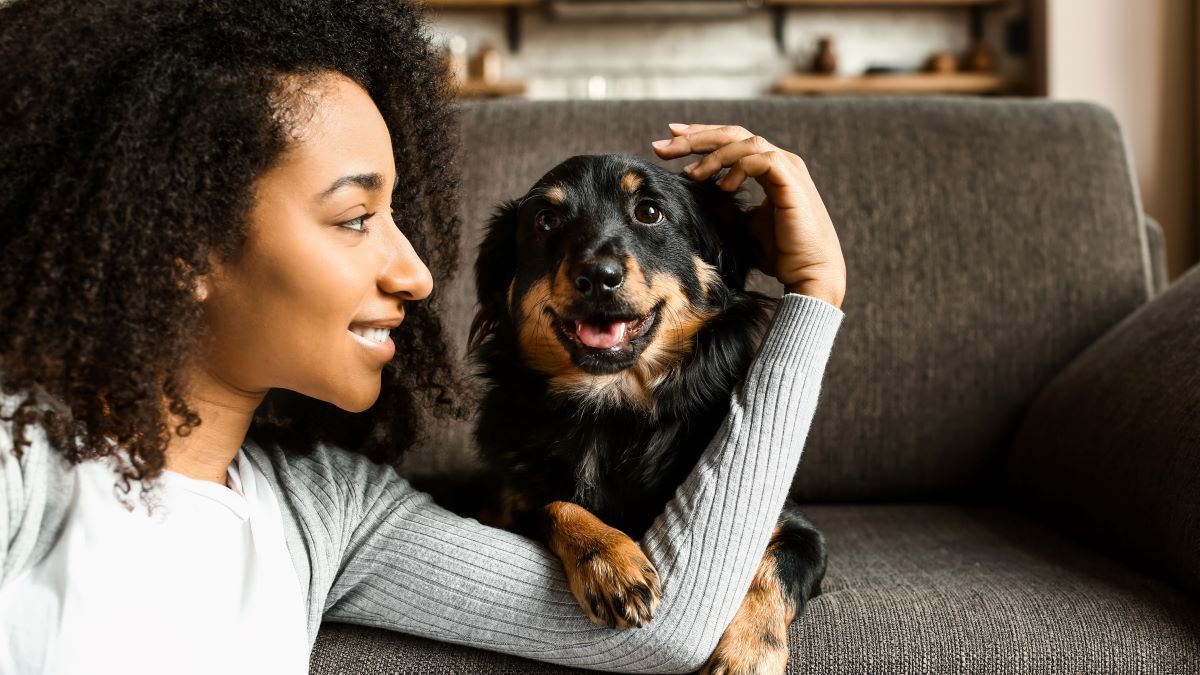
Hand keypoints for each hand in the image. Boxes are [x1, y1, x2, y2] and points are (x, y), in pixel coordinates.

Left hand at [651, 123, 845, 308]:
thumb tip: (693, 199)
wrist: (808, 273)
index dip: (700, 138)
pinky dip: (738, 167)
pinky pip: (760, 159)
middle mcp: (779, 161)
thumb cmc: (780, 253)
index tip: (669, 140)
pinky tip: (722, 186)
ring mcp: (788, 168)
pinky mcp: (791, 180)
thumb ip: (725, 204)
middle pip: (733, 134)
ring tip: (691, 173)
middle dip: (695, 137)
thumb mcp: (743, 224)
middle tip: (662, 145)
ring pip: (745, 142)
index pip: (731, 141)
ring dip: (713, 154)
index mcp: (769, 168)